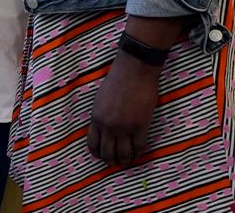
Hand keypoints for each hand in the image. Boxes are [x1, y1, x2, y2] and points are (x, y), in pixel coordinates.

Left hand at [87, 52, 161, 167]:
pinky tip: (139, 153)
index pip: (93, 144)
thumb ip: (100, 115)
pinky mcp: (141, 126)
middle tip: (115, 162)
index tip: (101, 155)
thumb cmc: (117, 80)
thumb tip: (103, 130)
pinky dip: (139, 153)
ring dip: (125, 160)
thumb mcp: (100, 98)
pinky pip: (139, 147)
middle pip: (107, 153)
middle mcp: (109, 126)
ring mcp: (125, 128)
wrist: (134, 71)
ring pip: (124, 154)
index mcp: (96, 118)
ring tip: (127, 161)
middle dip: (111, 160)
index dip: (97, 153)